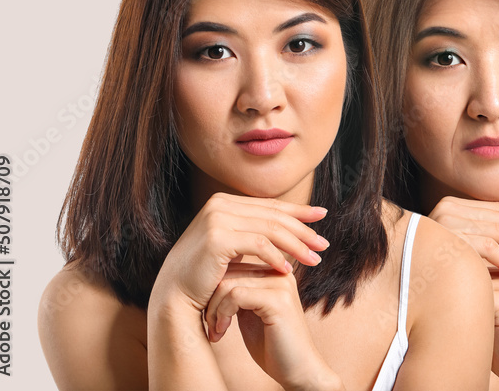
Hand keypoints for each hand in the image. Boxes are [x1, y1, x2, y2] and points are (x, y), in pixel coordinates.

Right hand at [152, 193, 328, 313]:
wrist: (174, 297)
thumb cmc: (205, 276)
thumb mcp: (232, 247)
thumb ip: (253, 232)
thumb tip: (288, 227)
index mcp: (224, 202)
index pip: (269, 205)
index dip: (298, 211)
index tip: (322, 216)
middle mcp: (219, 204)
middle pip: (273, 216)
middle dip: (303, 230)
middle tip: (323, 245)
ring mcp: (217, 218)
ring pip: (270, 230)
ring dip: (296, 245)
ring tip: (314, 260)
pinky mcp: (217, 237)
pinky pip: (258, 245)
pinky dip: (276, 257)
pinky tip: (288, 270)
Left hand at [205, 263, 338, 390]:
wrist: (297, 369)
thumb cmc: (272, 345)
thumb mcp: (250, 313)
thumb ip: (239, 294)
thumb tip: (211, 281)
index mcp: (274, 274)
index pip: (233, 266)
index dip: (214, 291)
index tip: (211, 317)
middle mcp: (279, 274)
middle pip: (228, 272)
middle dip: (211, 300)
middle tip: (211, 326)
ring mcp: (280, 285)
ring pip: (228, 283)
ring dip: (214, 310)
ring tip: (216, 331)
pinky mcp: (278, 301)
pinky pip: (236, 295)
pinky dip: (222, 314)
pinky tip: (223, 332)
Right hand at [429, 197, 498, 274]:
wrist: (409, 292)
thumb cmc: (441, 271)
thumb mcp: (466, 244)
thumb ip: (486, 232)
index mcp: (452, 205)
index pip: (497, 208)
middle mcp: (447, 209)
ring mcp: (445, 223)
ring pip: (498, 232)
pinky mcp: (447, 241)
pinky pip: (485, 247)